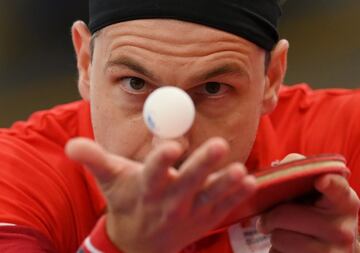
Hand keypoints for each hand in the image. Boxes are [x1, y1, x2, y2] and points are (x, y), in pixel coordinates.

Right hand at [65, 137, 255, 252]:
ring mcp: (189, 212)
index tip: (171, 145)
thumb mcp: (109, 180)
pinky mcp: (204, 218)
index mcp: (146, 188)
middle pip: (186, 182)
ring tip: (241, 171)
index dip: (161, 160)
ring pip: (208, 197)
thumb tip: (71, 146)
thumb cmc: (126, 201)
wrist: (140, 242)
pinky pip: (222, 208)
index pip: (152, 173)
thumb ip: (93, 159)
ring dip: (225, 185)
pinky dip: (236, 197)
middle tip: (219, 145)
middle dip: (201, 165)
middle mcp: (168, 201)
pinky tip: (251, 184)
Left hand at [257, 154, 359, 252]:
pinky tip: (290, 249)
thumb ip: (299, 171)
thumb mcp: (315, 192)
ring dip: (274, 235)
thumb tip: (278, 168)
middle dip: (270, 216)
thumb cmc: (316, 214)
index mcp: (345, 201)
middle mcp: (343, 228)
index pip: (337, 189)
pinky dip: (276, 251)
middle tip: (272, 217)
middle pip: (284, 214)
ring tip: (286, 233)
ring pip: (278, 237)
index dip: (328, 183)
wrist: (333, 251)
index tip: (321, 180)